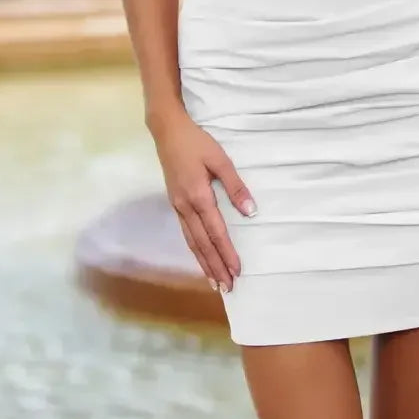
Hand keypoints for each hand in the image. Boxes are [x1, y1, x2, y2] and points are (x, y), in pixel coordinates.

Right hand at [152, 109, 256, 292]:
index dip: (227, 253)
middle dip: (215, 266)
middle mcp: (185, 207)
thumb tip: (251, 211)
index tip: (237, 271)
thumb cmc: (196, 142)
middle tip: (228, 287)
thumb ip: (235, 186)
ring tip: (215, 282)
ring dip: (204, 262)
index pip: (216, 232)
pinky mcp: (174, 203)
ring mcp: (177, 206)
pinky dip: (194, 250)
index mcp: (198, 196)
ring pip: (192, 241)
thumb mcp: (220, 159)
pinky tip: (200, 257)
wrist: (167, 131)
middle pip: (202, 243)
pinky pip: (186, 233)